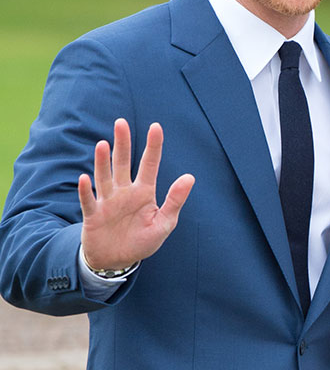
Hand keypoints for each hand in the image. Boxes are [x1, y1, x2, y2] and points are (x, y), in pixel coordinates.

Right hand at [78, 118, 194, 269]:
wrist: (117, 261)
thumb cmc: (142, 241)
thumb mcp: (164, 224)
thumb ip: (175, 201)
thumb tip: (190, 177)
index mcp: (144, 192)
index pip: (149, 164)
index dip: (153, 146)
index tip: (156, 126)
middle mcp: (124, 192)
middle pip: (122, 163)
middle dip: (122, 144)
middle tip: (121, 122)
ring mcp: (108, 202)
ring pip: (105, 177)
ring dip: (103, 162)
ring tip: (103, 144)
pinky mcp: (94, 216)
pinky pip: (89, 201)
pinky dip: (86, 191)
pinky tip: (85, 178)